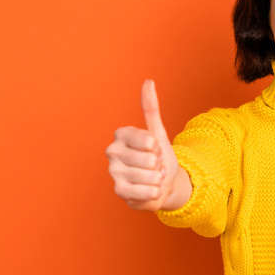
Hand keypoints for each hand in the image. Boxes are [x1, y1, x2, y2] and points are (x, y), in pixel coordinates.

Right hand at [106, 80, 182, 211]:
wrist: (161, 184)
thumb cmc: (159, 157)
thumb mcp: (158, 133)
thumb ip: (151, 108)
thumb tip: (148, 81)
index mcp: (121, 134)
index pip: (148, 140)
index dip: (158, 148)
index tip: (154, 149)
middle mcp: (112, 151)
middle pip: (150, 160)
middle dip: (159, 165)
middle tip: (154, 165)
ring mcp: (113, 172)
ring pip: (150, 176)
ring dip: (157, 179)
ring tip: (151, 177)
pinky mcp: (118, 191)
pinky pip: (146, 192)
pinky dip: (154, 192)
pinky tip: (149, 189)